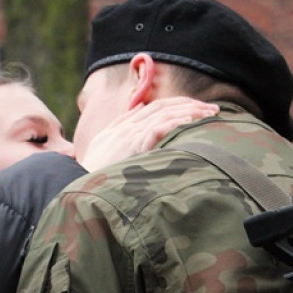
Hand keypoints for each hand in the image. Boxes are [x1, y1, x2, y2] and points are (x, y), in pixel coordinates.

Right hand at [78, 97, 219, 171]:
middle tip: (213, 110)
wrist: (79, 189)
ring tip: (209, 113)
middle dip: (189, 105)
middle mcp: (124, 128)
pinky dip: (175, 122)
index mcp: (119, 128)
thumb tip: (139, 114)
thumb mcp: (104, 149)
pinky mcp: (131, 147)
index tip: (198, 107)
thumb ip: (121, 130)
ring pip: (163, 114)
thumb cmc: (93, 176)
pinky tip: (191, 121)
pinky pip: (157, 129)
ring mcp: (127, 136)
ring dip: (189, 112)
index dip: (177, 104)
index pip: (153, 107)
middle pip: (161, 107)